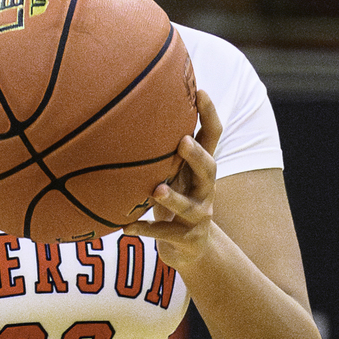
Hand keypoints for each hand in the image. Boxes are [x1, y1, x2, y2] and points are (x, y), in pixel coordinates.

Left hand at [123, 89, 221, 274]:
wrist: (190, 248)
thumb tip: (130, 106)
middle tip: (183, 142)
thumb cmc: (175, 199)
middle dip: (197, 156)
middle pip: (209, 169)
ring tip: (156, 191)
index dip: (210, 114)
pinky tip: (125, 227)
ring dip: (173, 199)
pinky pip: (165, 235)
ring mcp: (199, 216)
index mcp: (201, 168)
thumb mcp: (174, 173)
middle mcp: (205, 189)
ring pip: (189, 207)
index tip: (199, 90)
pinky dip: (145, 230)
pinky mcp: (188, 240)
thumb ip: (163, 149)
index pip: (212, 137)